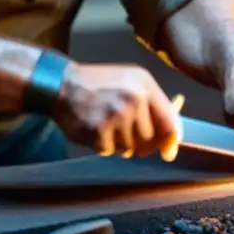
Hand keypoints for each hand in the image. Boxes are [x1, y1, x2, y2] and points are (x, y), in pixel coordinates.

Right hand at [53, 62, 181, 160]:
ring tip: (107, 125)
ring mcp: (116, 115)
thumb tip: (171, 141)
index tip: (168, 152)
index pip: (170, 122)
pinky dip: (103, 145)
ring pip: (131, 149)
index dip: (171, 142)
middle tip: (123, 130)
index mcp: (144, 85)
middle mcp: (133, 98)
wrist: (62, 84)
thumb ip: (153, 106)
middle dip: (139, 142)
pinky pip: (111, 151)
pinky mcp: (99, 131)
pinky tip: (95, 129)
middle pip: (150, 140)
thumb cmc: (99, 85)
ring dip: (120, 144)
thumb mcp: (130, 82)